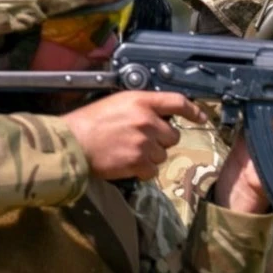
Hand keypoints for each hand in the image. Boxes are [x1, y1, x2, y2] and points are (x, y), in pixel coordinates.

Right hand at [64, 90, 199, 179]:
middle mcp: (146, 120)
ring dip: (150, 156)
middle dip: (161, 140)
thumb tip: (160, 116)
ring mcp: (144, 142)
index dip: (192, 110)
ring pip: (163, 154)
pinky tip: (127, 163)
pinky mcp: (139, 162)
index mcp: (140, 101)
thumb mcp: (117, 103)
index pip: (176, 101)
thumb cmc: (90, 123)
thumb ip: (141, 107)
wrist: (73, 142)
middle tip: (140, 140)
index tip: (200, 116)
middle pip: (173, 135)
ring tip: (129, 151)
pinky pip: (153, 170)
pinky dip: (142, 170)